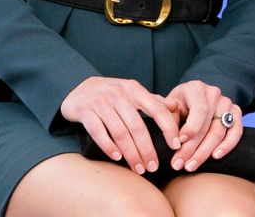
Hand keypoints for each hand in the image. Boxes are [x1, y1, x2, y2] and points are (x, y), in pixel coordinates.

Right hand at [59, 76, 180, 174]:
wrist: (78, 87)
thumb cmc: (111, 93)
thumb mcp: (132, 92)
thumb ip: (153, 100)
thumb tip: (175, 106)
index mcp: (135, 90)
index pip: (157, 109)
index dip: (168, 128)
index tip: (175, 145)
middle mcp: (119, 94)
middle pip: (138, 126)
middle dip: (147, 150)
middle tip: (153, 167)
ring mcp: (101, 102)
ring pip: (120, 132)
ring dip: (130, 153)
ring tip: (138, 168)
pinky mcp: (85, 111)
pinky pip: (98, 132)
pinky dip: (108, 146)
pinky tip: (117, 158)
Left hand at [166, 80, 243, 172]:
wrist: (191, 100)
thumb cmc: (177, 105)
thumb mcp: (168, 106)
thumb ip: (165, 114)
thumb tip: (166, 128)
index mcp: (196, 88)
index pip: (199, 110)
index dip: (191, 129)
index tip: (177, 144)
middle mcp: (214, 93)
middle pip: (208, 125)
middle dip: (192, 148)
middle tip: (179, 164)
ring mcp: (227, 103)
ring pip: (220, 131)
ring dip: (205, 152)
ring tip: (191, 165)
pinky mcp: (236, 113)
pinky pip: (236, 131)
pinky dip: (228, 145)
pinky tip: (215, 156)